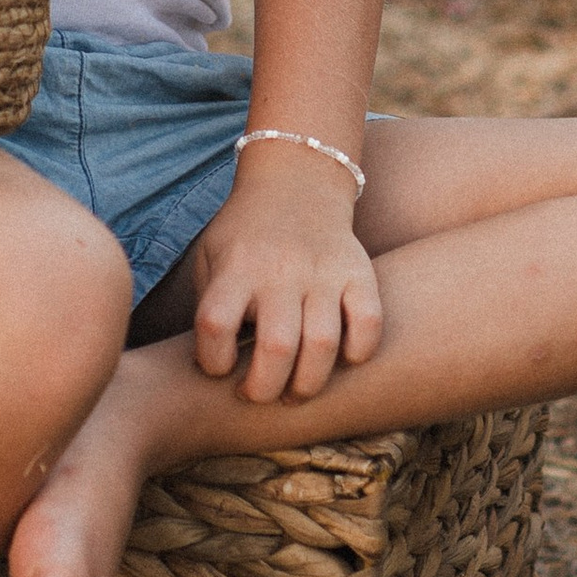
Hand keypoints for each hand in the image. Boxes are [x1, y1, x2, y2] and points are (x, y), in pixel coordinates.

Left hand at [189, 146, 381, 402]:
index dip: (213, 360)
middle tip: (259, 394)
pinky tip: (340, 358)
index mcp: (237, 266)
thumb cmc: (245, 236)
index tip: (219, 368)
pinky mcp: (359, 272)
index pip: (215, 323)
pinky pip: (368, 323)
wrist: (296, 182)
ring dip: (308, 384)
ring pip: (322, 344)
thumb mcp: (210, 257)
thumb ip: (208, 307)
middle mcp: (280, 269)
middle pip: (276, 346)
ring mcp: (324, 271)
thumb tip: (209, 369)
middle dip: (265, 389)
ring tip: (294, 391)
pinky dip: (358, 352)